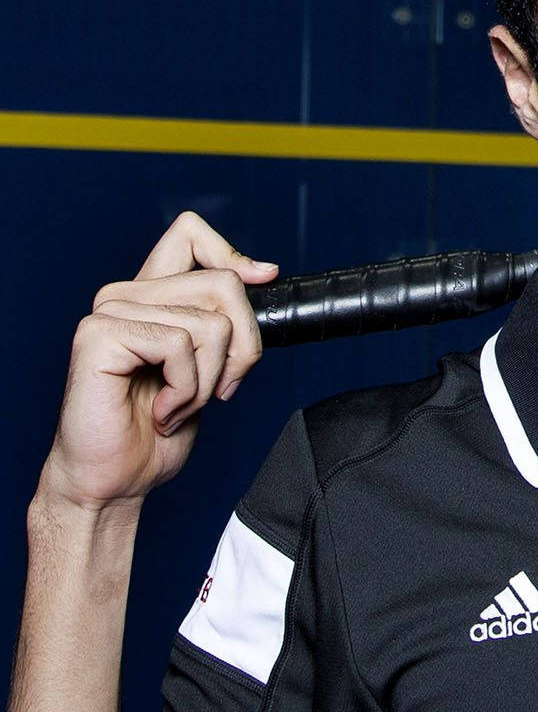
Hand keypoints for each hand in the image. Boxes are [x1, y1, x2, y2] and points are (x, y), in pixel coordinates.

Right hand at [38, 212, 277, 511]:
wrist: (115, 478)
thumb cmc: (156, 429)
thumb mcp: (210, 367)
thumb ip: (224, 320)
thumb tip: (264, 271)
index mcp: (152, 296)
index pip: (190, 233)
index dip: (233, 254)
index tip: (262, 279)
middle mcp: (127, 294)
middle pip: (224, 284)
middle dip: (243, 348)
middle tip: (218, 389)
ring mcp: (109, 311)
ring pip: (211, 323)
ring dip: (209, 380)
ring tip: (178, 404)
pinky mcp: (99, 334)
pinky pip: (181, 346)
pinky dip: (186, 390)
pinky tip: (160, 411)